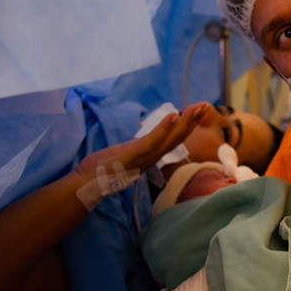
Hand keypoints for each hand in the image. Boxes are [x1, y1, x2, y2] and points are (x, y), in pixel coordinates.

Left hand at [74, 102, 210, 179]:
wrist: (84, 186)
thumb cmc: (99, 172)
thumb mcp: (122, 157)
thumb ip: (134, 151)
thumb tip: (139, 143)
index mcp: (149, 157)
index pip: (172, 140)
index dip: (186, 126)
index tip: (196, 111)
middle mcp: (150, 158)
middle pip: (177, 138)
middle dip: (192, 121)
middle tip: (206, 105)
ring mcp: (143, 157)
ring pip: (170, 138)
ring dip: (185, 122)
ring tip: (197, 107)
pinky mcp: (133, 155)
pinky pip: (152, 141)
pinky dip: (164, 127)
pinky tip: (174, 115)